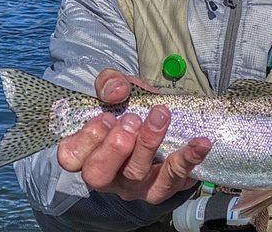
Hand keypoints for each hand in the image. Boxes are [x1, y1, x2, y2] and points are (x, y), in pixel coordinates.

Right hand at [57, 69, 210, 203]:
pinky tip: (200, 142)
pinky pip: (175, 178)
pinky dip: (189, 158)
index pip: (71, 157)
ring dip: (148, 143)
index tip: (106, 117)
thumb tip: (116, 91)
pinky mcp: (164, 188)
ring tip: (161, 116)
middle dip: (114, 146)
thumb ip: (111, 83)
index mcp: (89, 152)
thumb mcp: (122, 88)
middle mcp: (108, 175)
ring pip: (135, 175)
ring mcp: (135, 186)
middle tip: (132, 120)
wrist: (172, 122)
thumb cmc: (137, 108)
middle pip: (98, 174)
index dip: (86, 138)